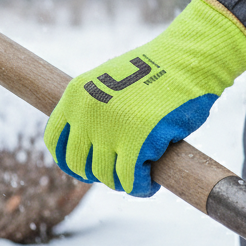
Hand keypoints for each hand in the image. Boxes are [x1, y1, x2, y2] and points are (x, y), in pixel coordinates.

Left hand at [44, 0, 245, 195]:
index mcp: (76, 95)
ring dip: (121, 182)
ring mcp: (111, 128)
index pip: (55, 140)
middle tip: (117, 173)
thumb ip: (93, 110)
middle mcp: (87, 113)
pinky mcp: (139, 141)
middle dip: (97, 174)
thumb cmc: (155, 72)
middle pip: (78, 163)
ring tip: (137, 177)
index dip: (68, 160)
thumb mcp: (109, 82)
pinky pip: (132, 179)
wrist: (190, 58)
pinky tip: (149, 184)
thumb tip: (88, 149)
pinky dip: (141, 187)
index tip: (85, 167)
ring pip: (105, 175)